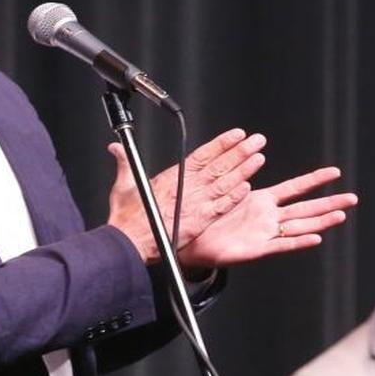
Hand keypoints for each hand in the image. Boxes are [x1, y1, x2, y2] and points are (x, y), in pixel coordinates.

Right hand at [107, 128, 267, 262]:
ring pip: (224, 183)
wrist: (128, 241)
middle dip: (239, 151)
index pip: (202, 155)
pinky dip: (233, 197)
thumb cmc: (126, 217)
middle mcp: (186, 187)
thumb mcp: (123, 184)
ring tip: (258, 158)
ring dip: (243, 170)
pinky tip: (247, 188)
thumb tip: (116, 148)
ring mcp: (194, 204)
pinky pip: (220, 207)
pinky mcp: (198, 221)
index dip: (221, 143)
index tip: (237, 134)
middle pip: (218, 165)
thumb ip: (124, 163)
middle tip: (257, 140)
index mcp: (172, 177)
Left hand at [177, 166, 357, 267]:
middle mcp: (269, 217)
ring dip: (322, 221)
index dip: (315, 180)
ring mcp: (266, 233)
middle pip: (306, 208)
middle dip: (330, 203)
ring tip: (342, 215)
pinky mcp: (257, 249)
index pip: (295, 187)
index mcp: (263, 201)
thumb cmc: (210, 216)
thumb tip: (249, 155)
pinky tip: (316, 237)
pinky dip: (298, 241)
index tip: (335, 172)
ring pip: (300, 226)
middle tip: (353, 198)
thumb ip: (241, 176)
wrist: (193, 240)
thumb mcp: (227, 190)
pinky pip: (281, 245)